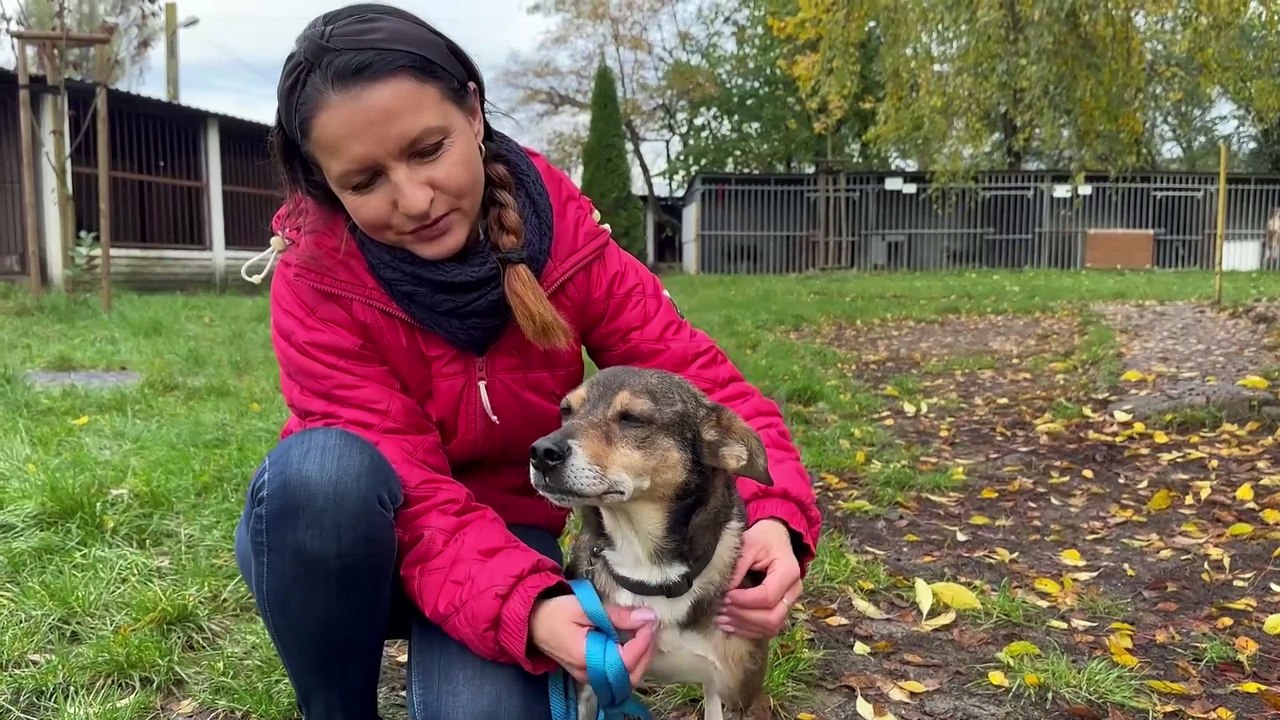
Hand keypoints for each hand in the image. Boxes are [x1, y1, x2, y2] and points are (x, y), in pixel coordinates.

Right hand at [530, 595, 657, 687]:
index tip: (651, 620)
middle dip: (647, 652)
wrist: (531, 622)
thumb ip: (617, 615)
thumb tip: (647, 617)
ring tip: (647, 633)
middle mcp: (589, 674)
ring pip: (626, 679)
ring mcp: (589, 677)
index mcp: (586, 658)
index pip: (625, 659)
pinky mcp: (590, 674)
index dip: (643, 641)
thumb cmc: (555, 612)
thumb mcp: (585, 607)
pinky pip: (617, 675)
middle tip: (652, 626)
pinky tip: (636, 643)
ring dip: (642, 658)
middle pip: (630, 676)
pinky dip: (632, 661)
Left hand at [719, 519, 801, 638]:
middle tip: (720, 609)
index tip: (724, 596)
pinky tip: (729, 624)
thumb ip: (738, 566)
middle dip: (743, 616)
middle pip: (772, 617)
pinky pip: (768, 628)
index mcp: (788, 572)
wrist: (776, 537)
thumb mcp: (749, 544)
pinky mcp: (782, 609)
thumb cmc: (763, 538)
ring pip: (771, 627)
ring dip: (744, 626)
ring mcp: (790, 602)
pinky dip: (748, 630)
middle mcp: (794, 590)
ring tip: (720, 618)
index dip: (743, 600)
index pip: (767, 596)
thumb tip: (723, 590)